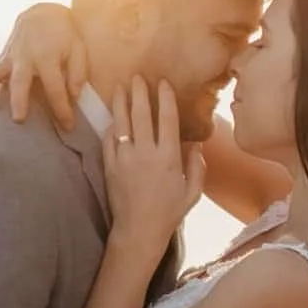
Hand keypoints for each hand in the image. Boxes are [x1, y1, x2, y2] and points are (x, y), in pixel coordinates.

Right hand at [0, 4, 88, 129]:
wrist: (43, 14)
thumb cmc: (64, 35)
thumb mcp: (79, 49)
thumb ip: (78, 74)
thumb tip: (74, 97)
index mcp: (47, 57)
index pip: (55, 88)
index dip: (62, 109)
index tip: (68, 126)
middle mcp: (24, 57)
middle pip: (19, 81)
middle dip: (18, 100)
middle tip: (19, 120)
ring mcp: (9, 57)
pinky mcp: (0, 59)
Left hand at [104, 75, 204, 257]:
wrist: (138, 230)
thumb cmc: (169, 212)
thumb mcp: (192, 192)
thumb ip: (197, 166)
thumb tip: (197, 145)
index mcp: (169, 157)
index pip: (167, 119)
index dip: (165, 98)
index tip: (163, 83)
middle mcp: (146, 153)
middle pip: (142, 114)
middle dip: (140, 92)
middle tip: (137, 76)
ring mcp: (125, 158)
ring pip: (122, 122)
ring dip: (121, 101)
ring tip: (120, 87)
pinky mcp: (110, 165)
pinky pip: (110, 139)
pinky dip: (112, 125)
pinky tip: (113, 116)